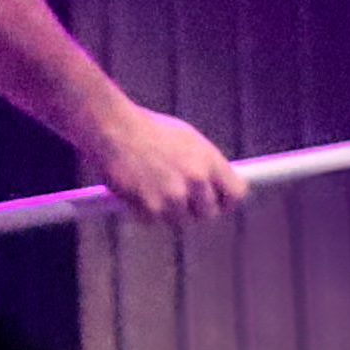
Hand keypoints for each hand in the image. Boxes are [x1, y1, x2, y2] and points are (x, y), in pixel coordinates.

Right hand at [85, 103, 243, 223]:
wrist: (113, 127)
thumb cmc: (147, 130)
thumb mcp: (187, 139)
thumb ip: (205, 165)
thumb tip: (217, 187)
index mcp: (209, 160)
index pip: (236, 194)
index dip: (225, 201)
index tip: (215, 202)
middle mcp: (197, 179)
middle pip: (209, 214)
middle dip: (193, 209)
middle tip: (174, 195)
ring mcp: (175, 196)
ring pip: (180, 221)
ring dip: (166, 211)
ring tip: (149, 185)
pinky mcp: (152, 208)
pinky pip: (154, 222)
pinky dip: (143, 211)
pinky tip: (135, 189)